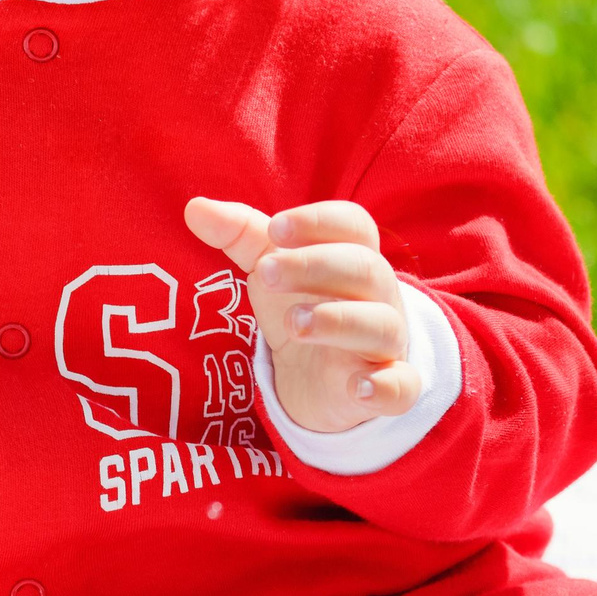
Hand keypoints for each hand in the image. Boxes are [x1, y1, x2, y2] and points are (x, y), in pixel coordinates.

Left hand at [184, 197, 416, 434]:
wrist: (320, 377)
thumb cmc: (302, 302)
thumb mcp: (270, 267)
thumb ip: (238, 234)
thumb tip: (194, 207)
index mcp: (351, 255)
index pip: (353, 225)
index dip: (318, 221)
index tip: (274, 228)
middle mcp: (377, 294)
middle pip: (365, 267)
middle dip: (317, 266)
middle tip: (265, 275)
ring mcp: (386, 342)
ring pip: (383, 324)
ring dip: (340, 320)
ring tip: (294, 324)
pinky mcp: (388, 388)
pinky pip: (403, 386)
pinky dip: (387, 387)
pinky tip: (358, 388)